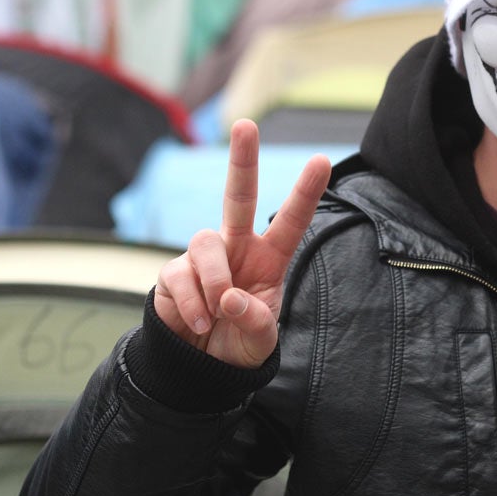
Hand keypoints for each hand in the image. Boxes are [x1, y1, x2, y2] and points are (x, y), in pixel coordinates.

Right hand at [154, 119, 331, 367]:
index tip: (322, 160)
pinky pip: (180, 274)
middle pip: (239, 197)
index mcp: (269, 259)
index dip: (306, 192)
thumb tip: (230, 297)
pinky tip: (200, 325)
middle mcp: (238, 248)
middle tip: (246, 125)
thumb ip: (255, 321)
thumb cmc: (238, 346)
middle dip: (242, 160)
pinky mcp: (174, 273)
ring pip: (206, 242)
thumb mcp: (260, 341)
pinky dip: (193, 304)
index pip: (291, 221)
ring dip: (215, 279)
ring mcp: (205, 258)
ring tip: (217, 313)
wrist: (200, 370)